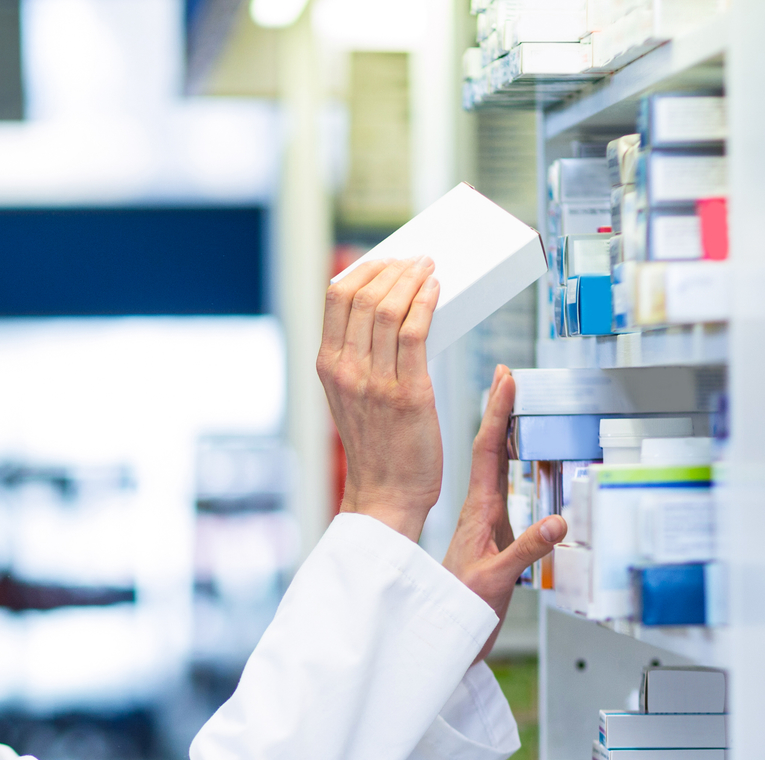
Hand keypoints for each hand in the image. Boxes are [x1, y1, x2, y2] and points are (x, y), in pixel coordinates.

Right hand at [318, 257, 442, 541]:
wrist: (386, 493)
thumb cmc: (377, 447)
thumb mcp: (350, 396)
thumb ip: (358, 359)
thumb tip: (383, 316)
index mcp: (328, 367)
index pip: (336, 297)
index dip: (363, 269)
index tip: (386, 261)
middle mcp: (346, 370)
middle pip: (364, 296)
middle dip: (393, 268)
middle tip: (416, 261)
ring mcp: (375, 381)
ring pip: (390, 309)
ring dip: (412, 279)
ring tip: (429, 269)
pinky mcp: (408, 392)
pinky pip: (415, 332)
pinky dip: (426, 302)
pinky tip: (436, 291)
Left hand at [444, 365, 566, 658]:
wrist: (440, 633)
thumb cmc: (461, 608)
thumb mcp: (497, 580)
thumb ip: (526, 551)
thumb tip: (558, 523)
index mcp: (479, 512)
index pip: (489, 451)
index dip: (499, 413)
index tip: (506, 380)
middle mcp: (479, 511)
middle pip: (491, 450)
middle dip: (501, 411)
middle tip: (508, 377)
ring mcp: (483, 523)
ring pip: (495, 468)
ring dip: (505, 435)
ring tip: (514, 406)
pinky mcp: (490, 536)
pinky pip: (502, 491)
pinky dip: (511, 468)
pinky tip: (518, 462)